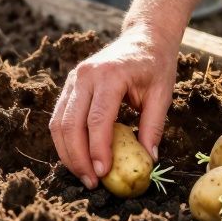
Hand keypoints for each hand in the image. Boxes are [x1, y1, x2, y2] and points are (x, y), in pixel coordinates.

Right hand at [49, 25, 177, 188]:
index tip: (103, 173)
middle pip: (71, 124)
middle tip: (91, 182)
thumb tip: (148, 160)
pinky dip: (64, 140)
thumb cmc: (156, 66)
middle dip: (78, 158)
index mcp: (111, 75)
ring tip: (83, 175)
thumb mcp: (162, 95)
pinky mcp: (70, 85)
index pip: (97, 119)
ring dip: (67, 153)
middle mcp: (86, 75)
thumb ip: (153, 126)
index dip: (98, 149)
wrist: (144, 37)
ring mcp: (75, 78)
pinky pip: (59, 117)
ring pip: (59, 123)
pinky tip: (77, 158)